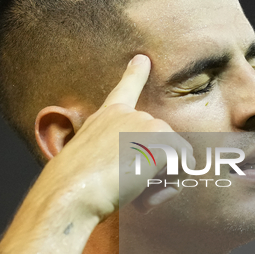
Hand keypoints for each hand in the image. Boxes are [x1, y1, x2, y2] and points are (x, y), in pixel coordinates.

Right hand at [45, 55, 193, 219]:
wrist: (70, 192)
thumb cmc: (73, 189)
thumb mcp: (90, 166)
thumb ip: (116, 163)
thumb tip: (150, 179)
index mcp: (104, 119)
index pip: (123, 90)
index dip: (135, 74)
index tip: (142, 59)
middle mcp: (127, 114)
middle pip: (161, 141)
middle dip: (158, 168)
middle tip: (134, 192)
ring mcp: (144, 122)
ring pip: (175, 153)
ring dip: (165, 179)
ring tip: (137, 194)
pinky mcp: (159, 136)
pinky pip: (184, 163)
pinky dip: (171, 185)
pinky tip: (147, 193)